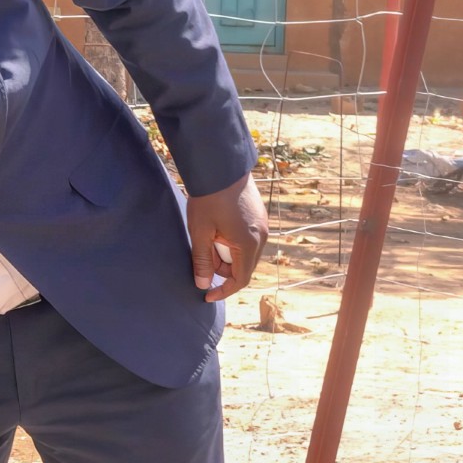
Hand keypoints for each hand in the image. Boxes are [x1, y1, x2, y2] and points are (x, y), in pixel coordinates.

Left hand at [185, 173, 267, 302]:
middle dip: (222, 269)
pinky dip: (232, 243)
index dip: (224, 291)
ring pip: (245, 253)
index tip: (207, 296)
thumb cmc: (208, 199)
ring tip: (207, 239)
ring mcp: (262, 225)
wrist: (221, 166)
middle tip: (202, 256)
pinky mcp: (258, 216)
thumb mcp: (200, 232)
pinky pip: (247, 239)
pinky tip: (217, 230)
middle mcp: (261, 237)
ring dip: (226, 254)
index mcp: (248, 244)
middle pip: (243, 266)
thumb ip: (202, 261)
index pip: (240, 279)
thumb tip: (203, 285)